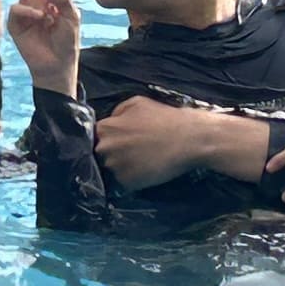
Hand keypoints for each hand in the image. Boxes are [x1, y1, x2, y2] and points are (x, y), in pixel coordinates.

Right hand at [6, 0, 80, 96]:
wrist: (56, 65)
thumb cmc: (67, 42)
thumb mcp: (73, 18)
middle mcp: (38, 0)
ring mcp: (26, 10)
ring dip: (40, 3)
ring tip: (48, 18)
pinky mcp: (16, 22)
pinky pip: (18, 6)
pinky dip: (30, 12)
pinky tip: (39, 20)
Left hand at [92, 95, 218, 188]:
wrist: (189, 139)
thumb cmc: (164, 118)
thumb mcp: (137, 103)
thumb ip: (117, 111)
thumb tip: (110, 120)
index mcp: (104, 128)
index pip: (95, 137)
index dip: (109, 139)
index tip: (120, 141)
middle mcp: (105, 148)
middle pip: (101, 154)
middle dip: (114, 153)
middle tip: (133, 151)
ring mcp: (115, 167)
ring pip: (111, 170)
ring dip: (122, 167)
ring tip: (141, 161)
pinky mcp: (127, 183)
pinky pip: (123, 183)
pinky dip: (132, 179)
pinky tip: (146, 170)